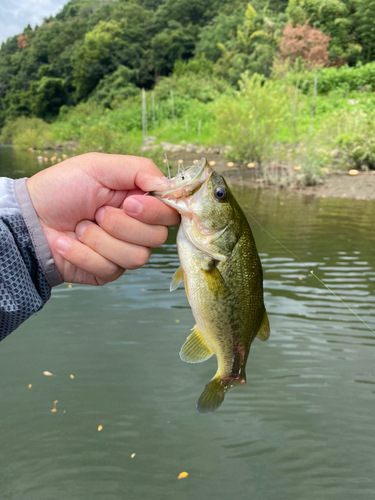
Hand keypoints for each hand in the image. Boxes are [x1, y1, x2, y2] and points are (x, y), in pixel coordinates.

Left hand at [26, 153, 179, 284]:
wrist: (30, 219)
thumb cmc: (62, 188)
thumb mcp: (99, 166)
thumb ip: (139, 169)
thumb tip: (170, 184)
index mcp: (140, 201)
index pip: (170, 212)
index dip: (154, 211)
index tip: (129, 202)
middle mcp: (137, 228)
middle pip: (157, 237)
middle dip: (122, 225)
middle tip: (97, 212)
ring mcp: (124, 251)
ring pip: (137, 257)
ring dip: (100, 240)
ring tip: (81, 227)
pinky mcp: (108, 271)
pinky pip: (111, 269)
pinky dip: (83, 254)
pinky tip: (67, 242)